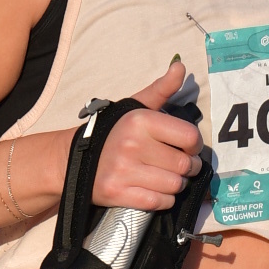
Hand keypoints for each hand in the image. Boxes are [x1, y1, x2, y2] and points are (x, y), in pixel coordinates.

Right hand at [90, 62, 205, 211]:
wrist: (73, 158)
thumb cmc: (113, 131)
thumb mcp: (135, 106)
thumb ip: (161, 89)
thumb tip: (180, 66)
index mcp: (140, 121)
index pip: (190, 137)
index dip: (194, 145)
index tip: (186, 147)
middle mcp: (132, 145)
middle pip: (184, 165)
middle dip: (187, 168)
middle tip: (178, 165)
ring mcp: (124, 171)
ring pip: (174, 186)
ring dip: (176, 185)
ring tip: (167, 177)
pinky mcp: (118, 193)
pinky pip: (158, 202)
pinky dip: (163, 200)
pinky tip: (156, 190)